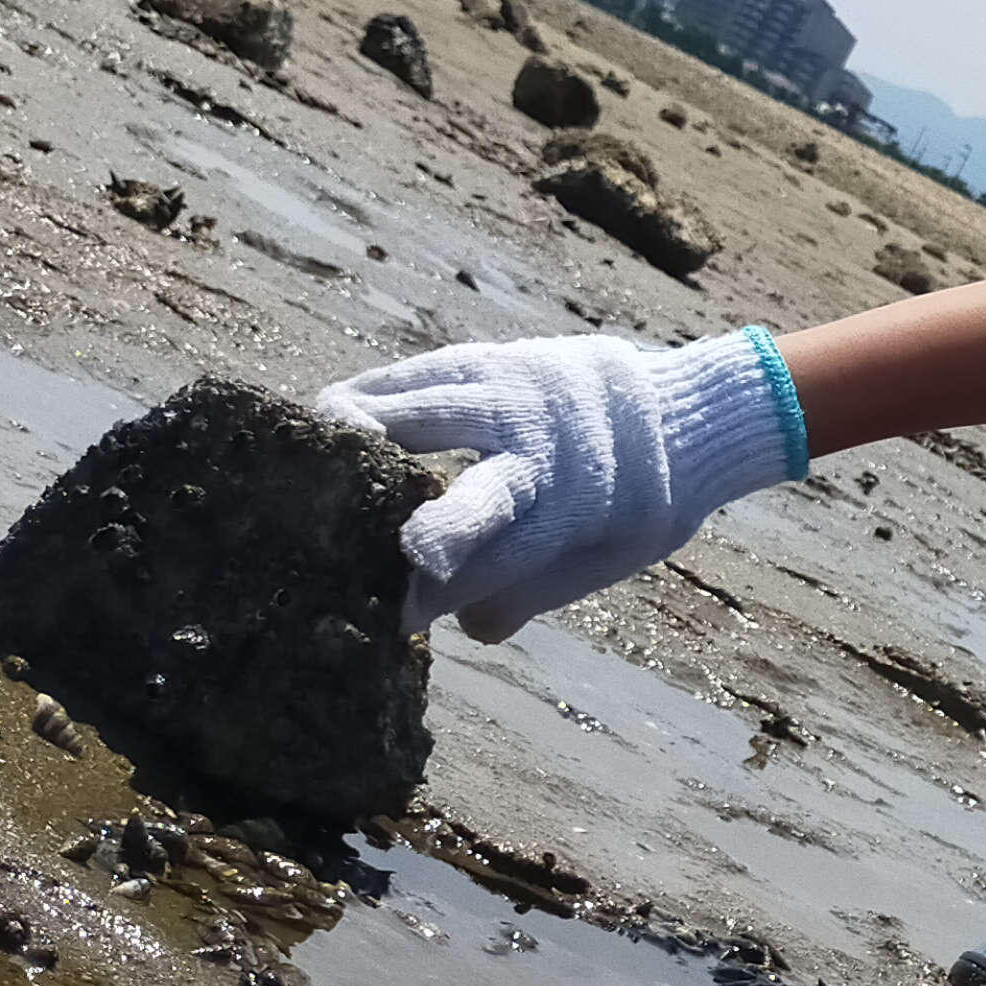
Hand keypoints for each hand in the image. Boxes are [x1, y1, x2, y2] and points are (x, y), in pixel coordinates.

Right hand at [315, 328, 804, 639]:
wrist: (678, 414)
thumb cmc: (631, 504)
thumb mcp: (604, 560)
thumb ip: (531, 592)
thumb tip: (460, 624)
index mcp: (580, 513)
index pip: (504, 563)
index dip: (449, 593)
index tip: (400, 617)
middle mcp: (546, 452)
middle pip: (480, 488)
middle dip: (440, 523)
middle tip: (381, 541)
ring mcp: (514, 396)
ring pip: (424, 413)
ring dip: (365, 443)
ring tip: (307, 463)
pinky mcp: (486, 361)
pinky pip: (412, 375)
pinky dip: (368, 397)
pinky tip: (325, 419)